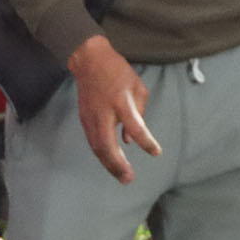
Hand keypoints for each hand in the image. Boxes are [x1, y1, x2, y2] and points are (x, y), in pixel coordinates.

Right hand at [69, 35, 160, 183]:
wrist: (89, 61)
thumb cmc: (118, 72)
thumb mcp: (137, 87)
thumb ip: (138, 113)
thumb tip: (130, 141)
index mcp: (121, 101)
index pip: (135, 126)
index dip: (146, 141)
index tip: (156, 152)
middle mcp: (104, 112)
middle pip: (108, 144)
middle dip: (118, 164)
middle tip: (129, 178)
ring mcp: (91, 117)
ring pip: (97, 147)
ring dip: (109, 164)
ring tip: (121, 176)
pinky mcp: (84, 119)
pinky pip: (93, 142)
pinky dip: (101, 155)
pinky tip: (110, 163)